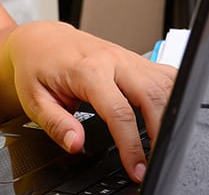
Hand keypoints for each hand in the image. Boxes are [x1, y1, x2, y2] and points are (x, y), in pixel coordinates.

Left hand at [3, 22, 174, 182]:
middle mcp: (113, 60)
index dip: (131, 145)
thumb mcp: (35, 100)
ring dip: (170, 114)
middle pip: (152, 96)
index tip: (136, 168)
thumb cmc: (37, 67)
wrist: (42, 39)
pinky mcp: (136, 58)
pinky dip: (173, 94)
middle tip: (155, 161)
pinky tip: (169, 113)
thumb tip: (76, 143)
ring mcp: (128, 57)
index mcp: (88, 69)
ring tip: (162, 143)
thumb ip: (57, 124)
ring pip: (164, 83)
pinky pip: (165, 74)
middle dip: (160, 132)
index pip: (120, 111)